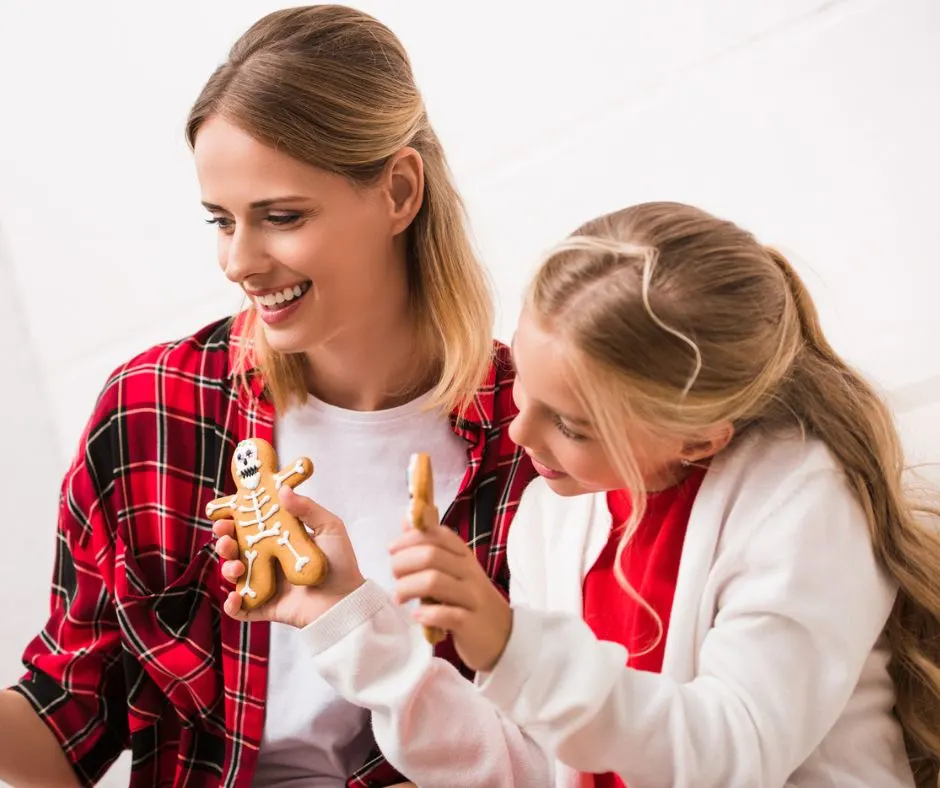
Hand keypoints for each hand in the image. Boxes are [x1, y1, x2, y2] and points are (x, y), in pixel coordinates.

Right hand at [213, 486, 364, 628]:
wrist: (346, 600)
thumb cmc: (341, 562)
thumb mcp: (329, 528)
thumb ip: (307, 508)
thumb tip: (283, 489)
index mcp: (279, 540)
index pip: (250, 527)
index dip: (234, 521)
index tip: (225, 515)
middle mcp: (268, 561)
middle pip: (236, 550)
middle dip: (224, 543)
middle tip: (224, 538)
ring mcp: (265, 585)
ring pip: (234, 577)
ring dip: (227, 569)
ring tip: (236, 566)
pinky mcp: (265, 607)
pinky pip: (241, 609)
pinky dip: (232, 605)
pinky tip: (234, 597)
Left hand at [389, 519, 512, 671]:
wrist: (505, 636)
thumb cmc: (471, 601)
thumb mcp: (454, 572)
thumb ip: (430, 548)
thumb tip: (407, 520)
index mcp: (464, 556)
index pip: (437, 535)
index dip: (410, 538)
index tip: (392, 550)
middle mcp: (470, 572)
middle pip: (431, 556)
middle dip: (404, 563)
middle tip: (394, 576)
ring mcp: (472, 597)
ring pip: (435, 582)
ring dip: (408, 587)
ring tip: (399, 597)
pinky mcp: (471, 623)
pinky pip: (447, 614)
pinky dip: (427, 614)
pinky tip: (418, 616)